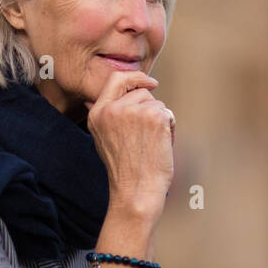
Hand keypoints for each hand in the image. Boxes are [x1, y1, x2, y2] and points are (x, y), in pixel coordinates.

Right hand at [86, 71, 175, 216]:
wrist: (136, 190)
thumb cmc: (125, 170)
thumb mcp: (104, 139)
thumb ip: (108, 116)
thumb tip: (111, 97)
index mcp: (97, 113)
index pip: (115, 79)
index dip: (135, 77)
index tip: (150, 82)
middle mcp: (113, 109)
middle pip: (142, 92)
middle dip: (151, 110)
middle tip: (147, 137)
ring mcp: (133, 111)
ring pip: (157, 104)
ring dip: (160, 121)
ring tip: (151, 144)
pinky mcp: (153, 116)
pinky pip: (168, 113)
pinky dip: (170, 128)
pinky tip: (160, 146)